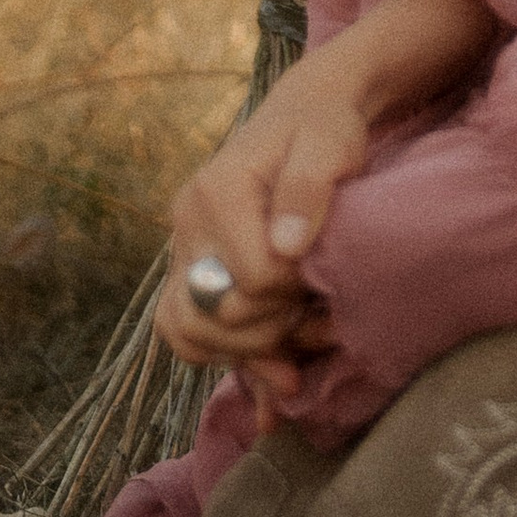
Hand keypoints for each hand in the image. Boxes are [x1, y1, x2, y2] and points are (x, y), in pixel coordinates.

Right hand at [153, 0, 499, 406]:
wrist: (308, 116)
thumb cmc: (324, 128)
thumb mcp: (329, 144)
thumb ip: (309, 188)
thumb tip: (287, 246)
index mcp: (216, 192)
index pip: (250, 279)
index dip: (293, 290)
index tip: (322, 275)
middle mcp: (188, 224)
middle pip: (211, 317)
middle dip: (269, 332)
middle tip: (317, 320)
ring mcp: (187, 250)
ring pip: (187, 333)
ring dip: (244, 356)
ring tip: (296, 360)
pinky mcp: (195, 270)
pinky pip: (193, 334)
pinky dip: (232, 365)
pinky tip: (273, 400)